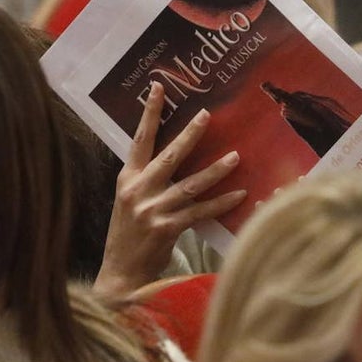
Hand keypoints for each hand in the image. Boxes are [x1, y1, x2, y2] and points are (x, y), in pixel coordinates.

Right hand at [95, 82, 245, 295]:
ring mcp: (152, 209)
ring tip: (236, 156)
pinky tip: (240, 194)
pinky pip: (200, 211)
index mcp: (127, 179)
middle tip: (207, 115)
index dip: (150, 113)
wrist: (121, 273)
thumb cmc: (128, 236)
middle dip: (190, 134)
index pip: (139, 140)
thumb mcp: (128, 202)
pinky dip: (221, 203)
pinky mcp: (167, 228)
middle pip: (169, 155)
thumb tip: (175, 158)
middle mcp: (139, 190)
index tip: (159, 88)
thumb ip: (146, 180)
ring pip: (190, 183)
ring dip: (215, 169)